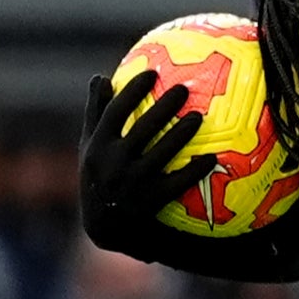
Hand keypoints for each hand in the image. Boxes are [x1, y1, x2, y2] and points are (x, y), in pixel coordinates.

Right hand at [78, 70, 211, 247]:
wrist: (104, 225)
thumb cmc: (97, 176)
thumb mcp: (88, 146)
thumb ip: (95, 112)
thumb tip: (100, 77)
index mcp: (97, 146)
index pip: (115, 112)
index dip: (132, 91)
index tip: (151, 73)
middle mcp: (113, 163)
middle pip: (142, 129)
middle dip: (163, 107)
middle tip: (182, 89)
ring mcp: (133, 183)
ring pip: (161, 153)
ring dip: (181, 134)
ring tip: (198, 117)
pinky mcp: (150, 201)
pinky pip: (177, 182)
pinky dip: (193, 170)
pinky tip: (211, 157)